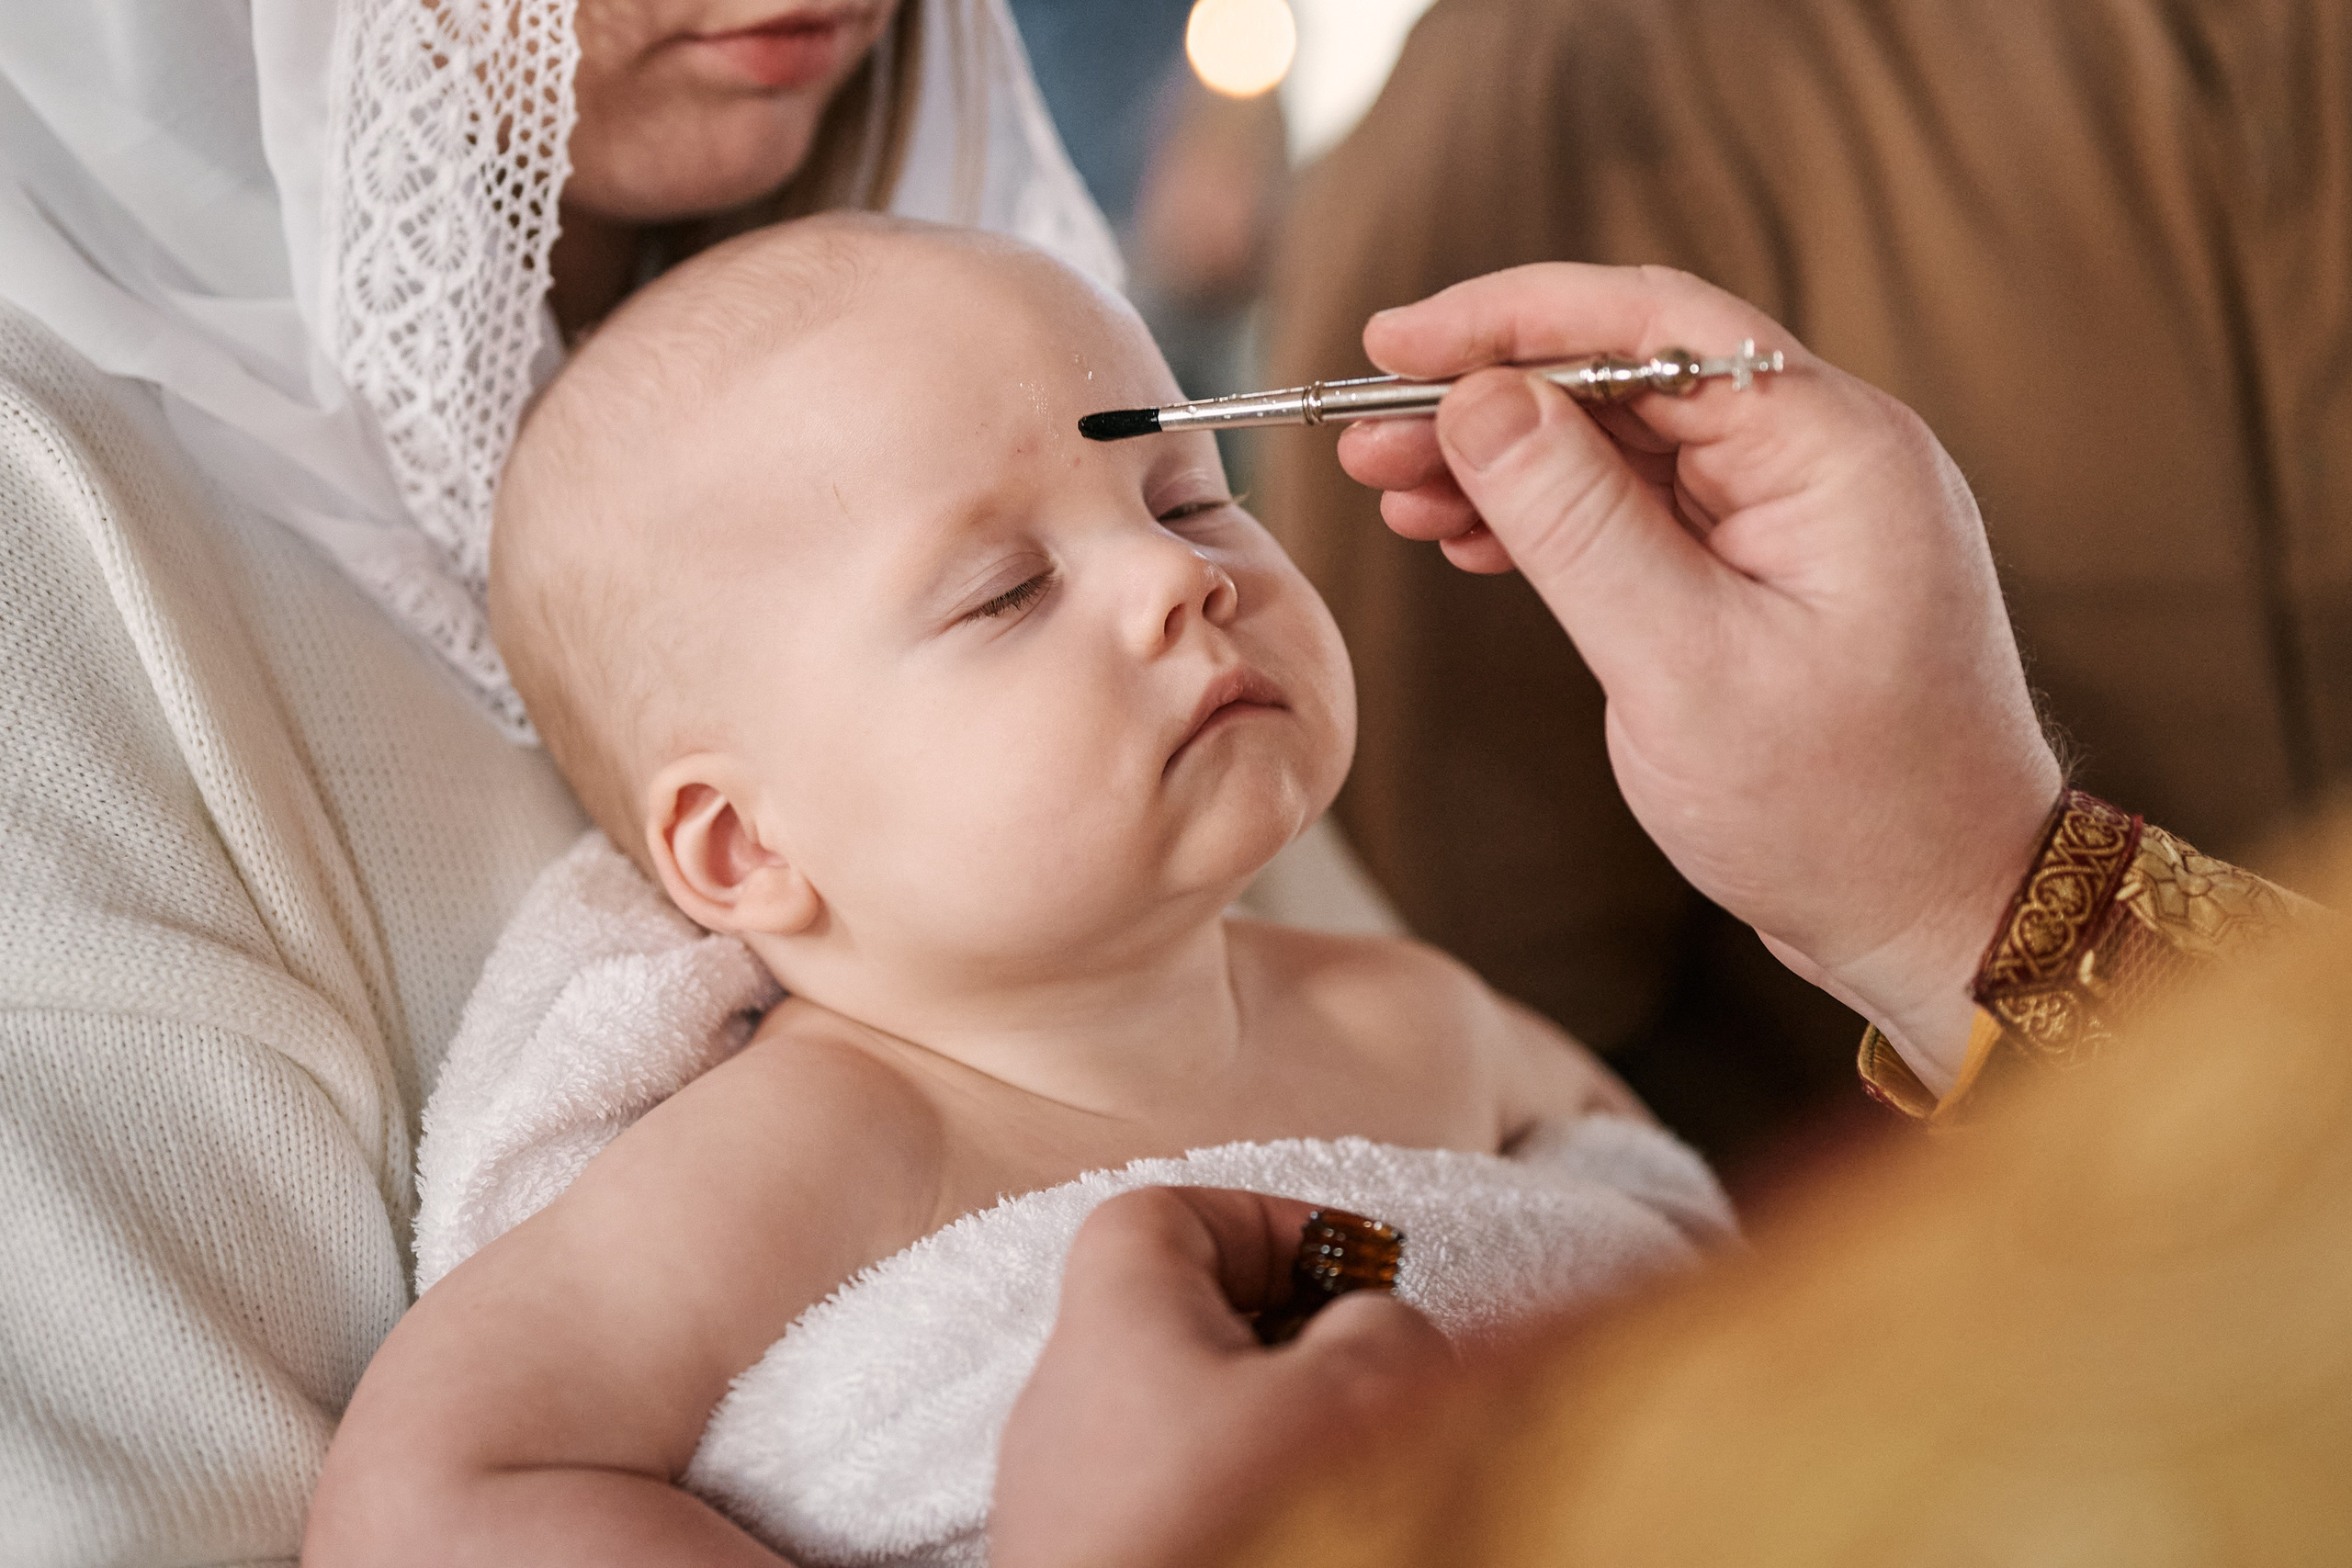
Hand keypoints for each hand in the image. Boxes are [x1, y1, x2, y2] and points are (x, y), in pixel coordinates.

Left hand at [990, 1188, 1455, 1567]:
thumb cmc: (1232, 1532)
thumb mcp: (1357, 1392)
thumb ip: (1381, 1328)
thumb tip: (1375, 1331)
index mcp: (1110, 1322)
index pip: (1165, 1213)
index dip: (1268, 1221)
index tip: (1358, 1270)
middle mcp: (1066, 1404)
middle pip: (1187, 1329)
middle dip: (1297, 1351)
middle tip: (1375, 1389)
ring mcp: (1065, 1508)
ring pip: (1190, 1434)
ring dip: (1281, 1446)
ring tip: (1357, 1485)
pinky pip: (1179, 1514)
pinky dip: (1246, 1513)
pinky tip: (1310, 1535)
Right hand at [1337, 265, 2061, 1089]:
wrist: (1940, 917)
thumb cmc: (1838, 812)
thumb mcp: (1682, 669)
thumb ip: (1576, 524)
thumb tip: (1479, 400)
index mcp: (1835, 450)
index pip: (1653, 322)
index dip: (1509, 317)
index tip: (1392, 340)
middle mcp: (1827, 455)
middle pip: (1629, 373)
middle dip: (1488, 395)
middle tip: (1366, 437)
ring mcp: (1800, 512)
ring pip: (1625, 442)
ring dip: (1505, 459)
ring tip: (1393, 490)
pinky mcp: (1771, 567)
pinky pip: (1645, 507)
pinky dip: (1552, 517)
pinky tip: (1467, 536)